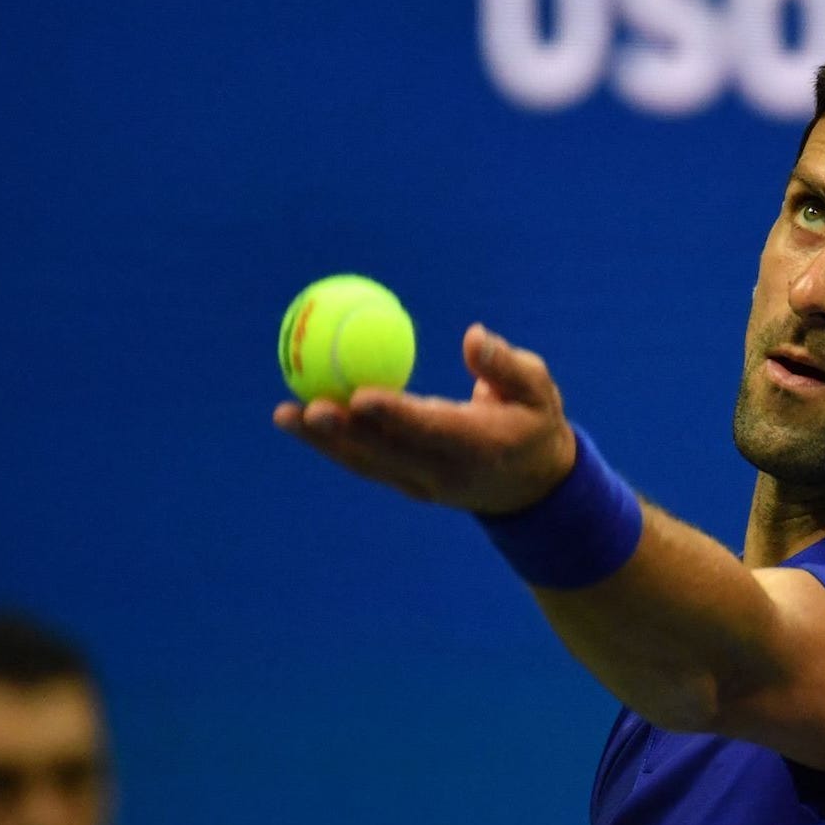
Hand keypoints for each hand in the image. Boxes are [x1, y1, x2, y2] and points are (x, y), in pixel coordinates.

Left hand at [274, 324, 577, 513]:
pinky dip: (332, 443)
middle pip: (386, 453)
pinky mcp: (406, 483)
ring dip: (324, 441)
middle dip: (345, 433)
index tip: (361, 395)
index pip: (430, 431)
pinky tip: (300, 421)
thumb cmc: (536, 424)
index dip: (394, 415)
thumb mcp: (539, 391)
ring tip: (284, 416)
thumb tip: (472, 335)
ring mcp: (422, 483)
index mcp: (478, 447)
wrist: (534, 488)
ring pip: (367, 462)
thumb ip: (506, 365)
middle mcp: (444, 472)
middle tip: (308, 407)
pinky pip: (365, 462)